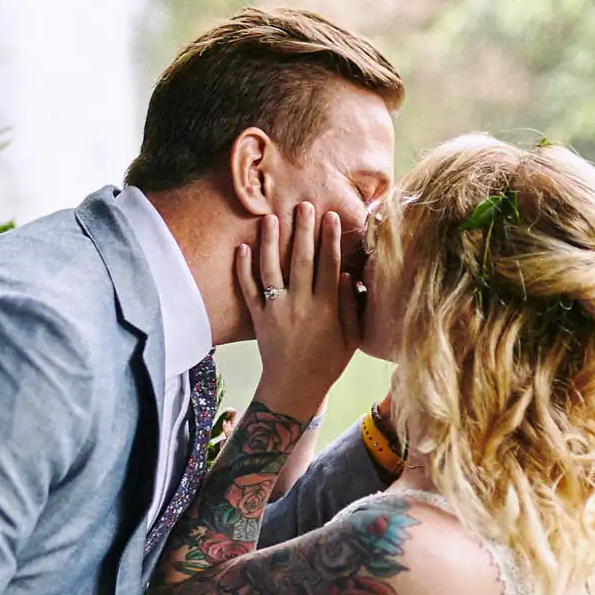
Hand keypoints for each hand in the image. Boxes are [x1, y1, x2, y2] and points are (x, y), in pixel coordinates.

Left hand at [238, 202, 361, 421]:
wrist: (293, 389)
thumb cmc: (327, 364)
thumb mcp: (351, 339)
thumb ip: (350, 307)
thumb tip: (346, 275)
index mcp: (325, 309)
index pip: (329, 266)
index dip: (331, 240)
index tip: (331, 217)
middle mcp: (300, 305)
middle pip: (302, 260)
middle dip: (303, 231)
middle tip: (303, 205)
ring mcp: (276, 310)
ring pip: (271, 270)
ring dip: (271, 242)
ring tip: (271, 218)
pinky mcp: (258, 318)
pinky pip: (249, 290)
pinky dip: (243, 269)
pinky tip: (243, 248)